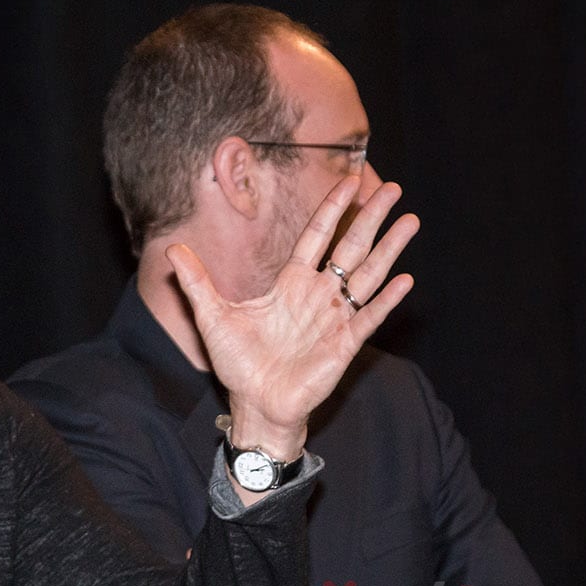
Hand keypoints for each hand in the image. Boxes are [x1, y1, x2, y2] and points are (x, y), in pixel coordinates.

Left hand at [167, 177, 418, 462]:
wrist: (255, 404)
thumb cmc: (237, 363)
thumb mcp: (212, 317)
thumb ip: (197, 282)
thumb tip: (173, 248)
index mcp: (291, 283)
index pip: (317, 236)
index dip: (332, 209)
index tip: (350, 181)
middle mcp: (318, 294)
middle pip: (351, 247)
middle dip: (372, 218)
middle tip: (394, 188)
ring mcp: (335, 318)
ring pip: (368, 275)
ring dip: (390, 248)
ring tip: (411, 221)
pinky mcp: (345, 344)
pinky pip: (369, 317)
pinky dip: (387, 299)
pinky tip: (405, 278)